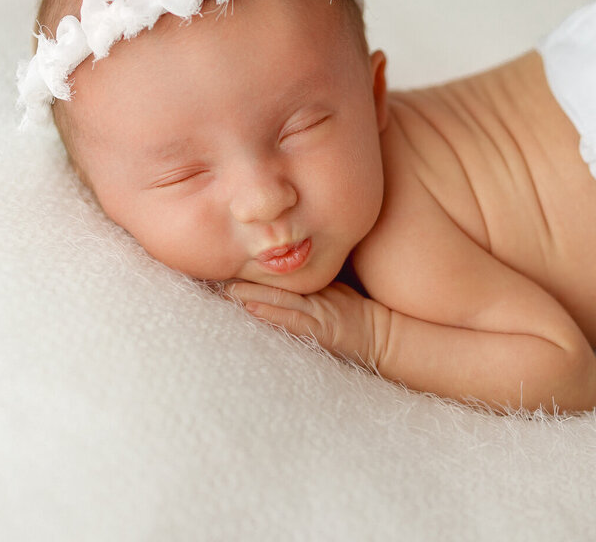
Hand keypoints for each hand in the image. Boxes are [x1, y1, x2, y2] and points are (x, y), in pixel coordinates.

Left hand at [225, 281, 387, 367]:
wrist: (380, 335)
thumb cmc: (352, 315)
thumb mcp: (328, 292)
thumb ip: (304, 283)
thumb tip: (273, 268)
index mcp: (309, 287)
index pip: (273, 276)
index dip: (249, 270)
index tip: (223, 261)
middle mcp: (309, 297)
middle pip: (271, 284)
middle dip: (242, 279)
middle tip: (214, 269)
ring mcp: (315, 312)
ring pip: (277, 298)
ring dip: (249, 294)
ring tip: (224, 288)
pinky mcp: (319, 328)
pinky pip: (291, 318)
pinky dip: (270, 311)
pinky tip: (250, 306)